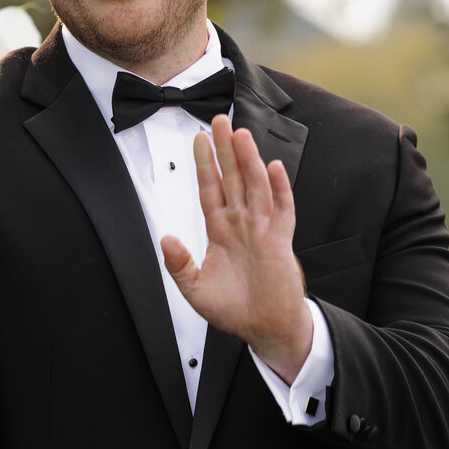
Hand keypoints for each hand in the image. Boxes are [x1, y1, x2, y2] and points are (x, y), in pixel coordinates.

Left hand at [160, 114, 311, 382]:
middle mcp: (241, 224)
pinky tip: (274, 168)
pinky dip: (279, 190)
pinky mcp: (281, 242)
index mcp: (220, 230)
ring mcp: (262, 229)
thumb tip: (166, 239)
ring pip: (255, 186)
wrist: (265, 328)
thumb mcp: (195, 289)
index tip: (197, 139)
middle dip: (225, 150)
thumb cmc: (233, 308)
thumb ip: (179, 265)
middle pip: (232, 178)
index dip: (204, 165)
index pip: (210, 189)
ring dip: (249, 160)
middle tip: (218, 120)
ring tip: (241, 135)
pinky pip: (282, 210)